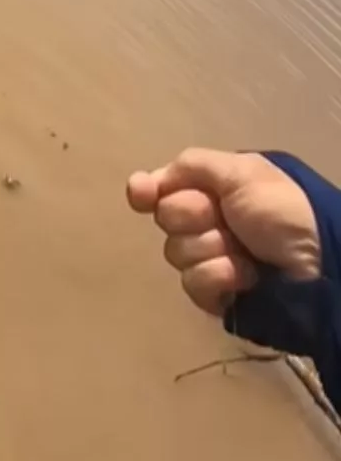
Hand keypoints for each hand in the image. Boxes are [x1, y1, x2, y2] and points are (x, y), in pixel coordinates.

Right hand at [126, 148, 320, 314]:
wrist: (318, 263)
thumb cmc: (284, 210)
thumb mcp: (244, 172)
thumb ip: (192, 166)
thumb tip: (144, 181)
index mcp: (216, 190)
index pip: (164, 189)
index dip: (148, 192)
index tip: (142, 193)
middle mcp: (209, 223)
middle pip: (167, 219)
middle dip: (194, 218)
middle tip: (225, 220)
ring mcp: (210, 259)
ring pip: (177, 253)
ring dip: (210, 250)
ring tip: (244, 254)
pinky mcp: (213, 293)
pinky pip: (192, 283)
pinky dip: (218, 277)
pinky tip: (243, 277)